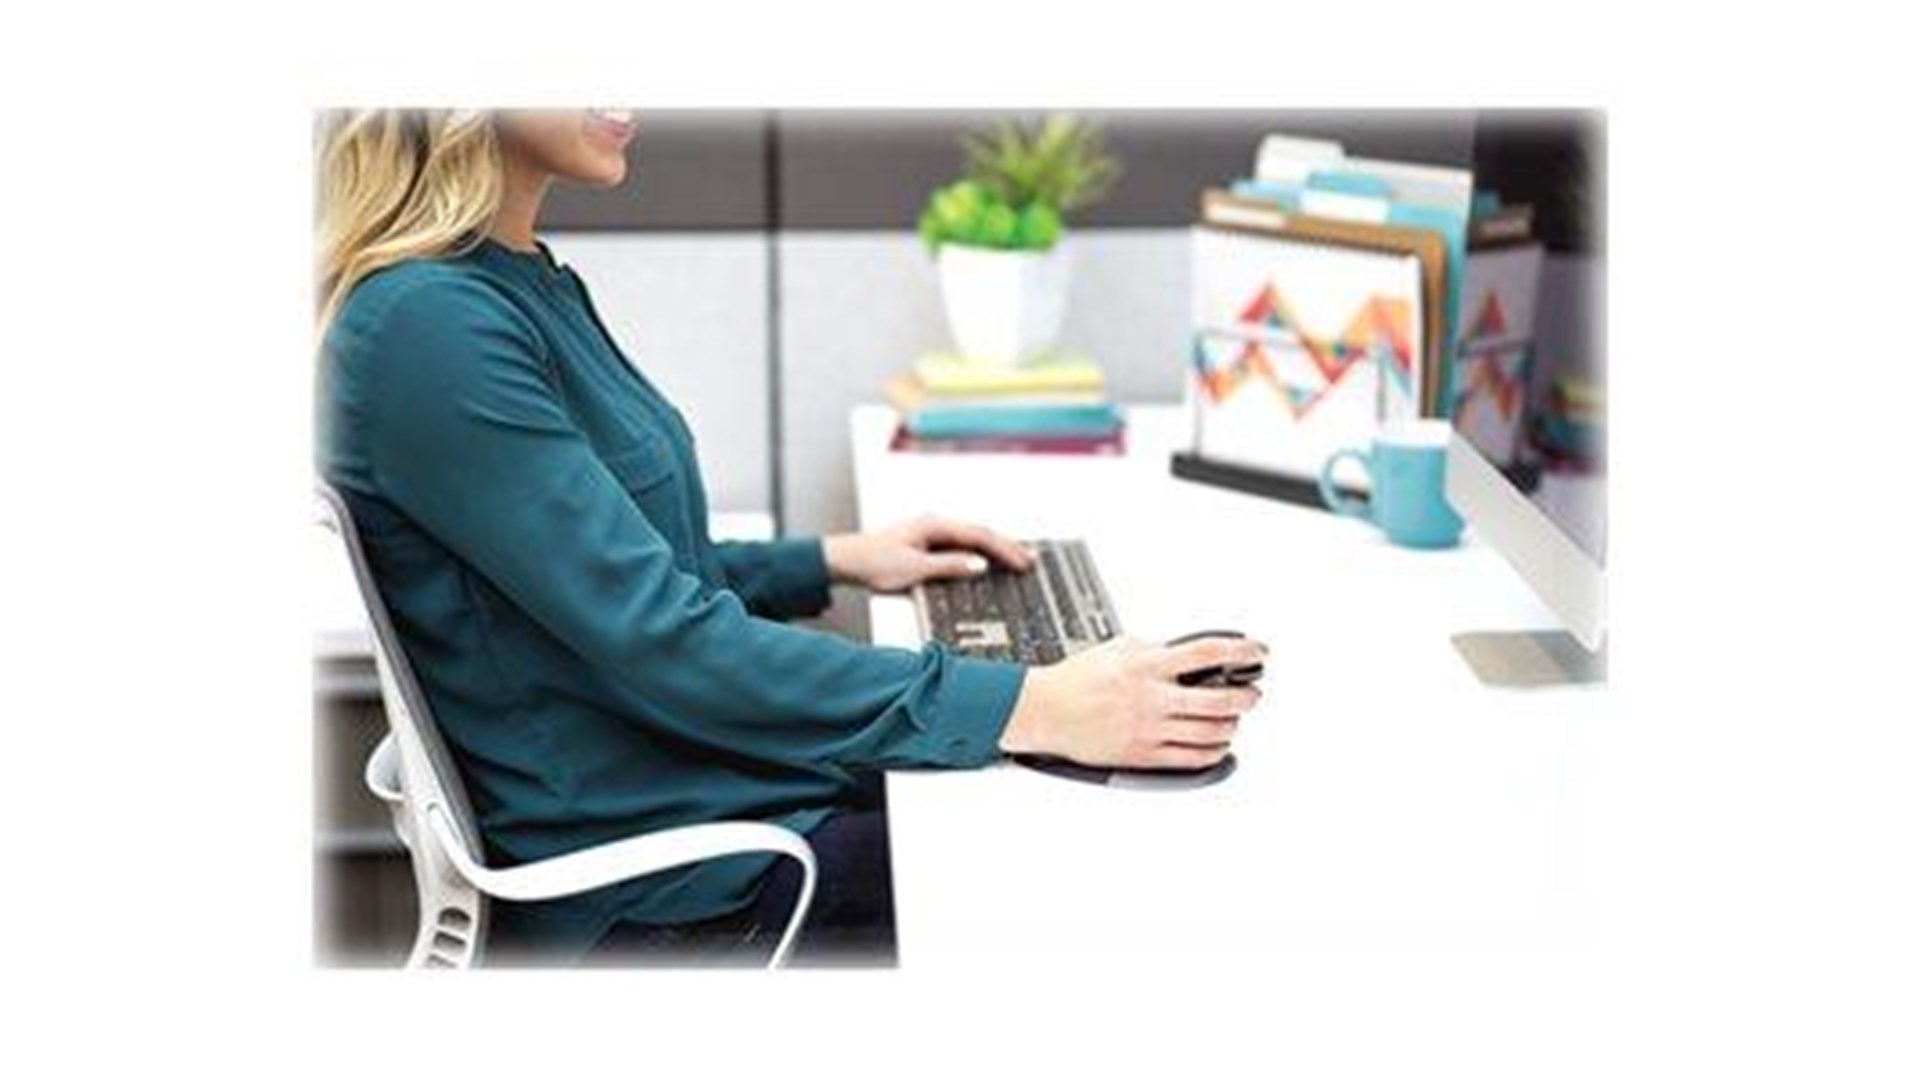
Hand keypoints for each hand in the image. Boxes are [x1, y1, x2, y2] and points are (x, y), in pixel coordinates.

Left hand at [822, 515, 1034, 593]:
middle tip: (1032, 560)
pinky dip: (980, 555)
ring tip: (1018, 561)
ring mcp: (932, 534)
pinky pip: (961, 547)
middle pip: (981, 535)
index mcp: (935, 526)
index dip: (1005, 550)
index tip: (1024, 563)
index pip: (980, 536)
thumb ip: (949, 566)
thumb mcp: (913, 569)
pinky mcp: (927, 545)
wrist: (845, 561)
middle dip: (1008, 547)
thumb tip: (980, 565)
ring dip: (996, 550)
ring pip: (973, 540)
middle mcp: (936, 526)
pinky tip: (988, 564)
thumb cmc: (873, 562)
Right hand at [997, 635, 1267, 768]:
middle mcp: (1152, 698)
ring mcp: (1149, 729)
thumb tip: (1187, 654)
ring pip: (1211, 732)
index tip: (1257, 652)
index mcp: (1148, 665)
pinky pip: (1192, 759)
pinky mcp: (1142, 755)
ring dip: (1231, 725)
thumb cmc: (1076, 680)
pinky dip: (1214, 752)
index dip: (1241, 651)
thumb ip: (1155, 649)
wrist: (1044, 710)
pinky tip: (1217, 745)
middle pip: (1219, 699)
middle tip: (1252, 694)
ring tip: (1233, 719)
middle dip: (1245, 696)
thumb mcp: (1118, 648)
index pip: (1208, 652)